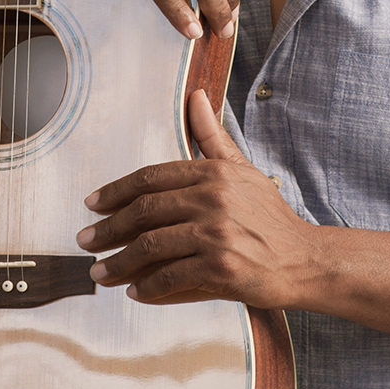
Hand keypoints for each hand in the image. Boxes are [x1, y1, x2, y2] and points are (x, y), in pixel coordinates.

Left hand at [77, 91, 320, 305]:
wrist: (304, 260)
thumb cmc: (270, 217)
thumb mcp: (243, 170)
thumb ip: (212, 136)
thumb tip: (196, 97)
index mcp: (214, 172)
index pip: (151, 178)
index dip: (115, 191)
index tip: (92, 205)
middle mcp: (213, 199)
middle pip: (143, 212)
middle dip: (107, 229)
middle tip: (85, 240)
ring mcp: (216, 234)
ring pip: (150, 246)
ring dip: (118, 263)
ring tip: (99, 272)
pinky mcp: (220, 268)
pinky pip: (170, 277)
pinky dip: (147, 287)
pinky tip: (133, 291)